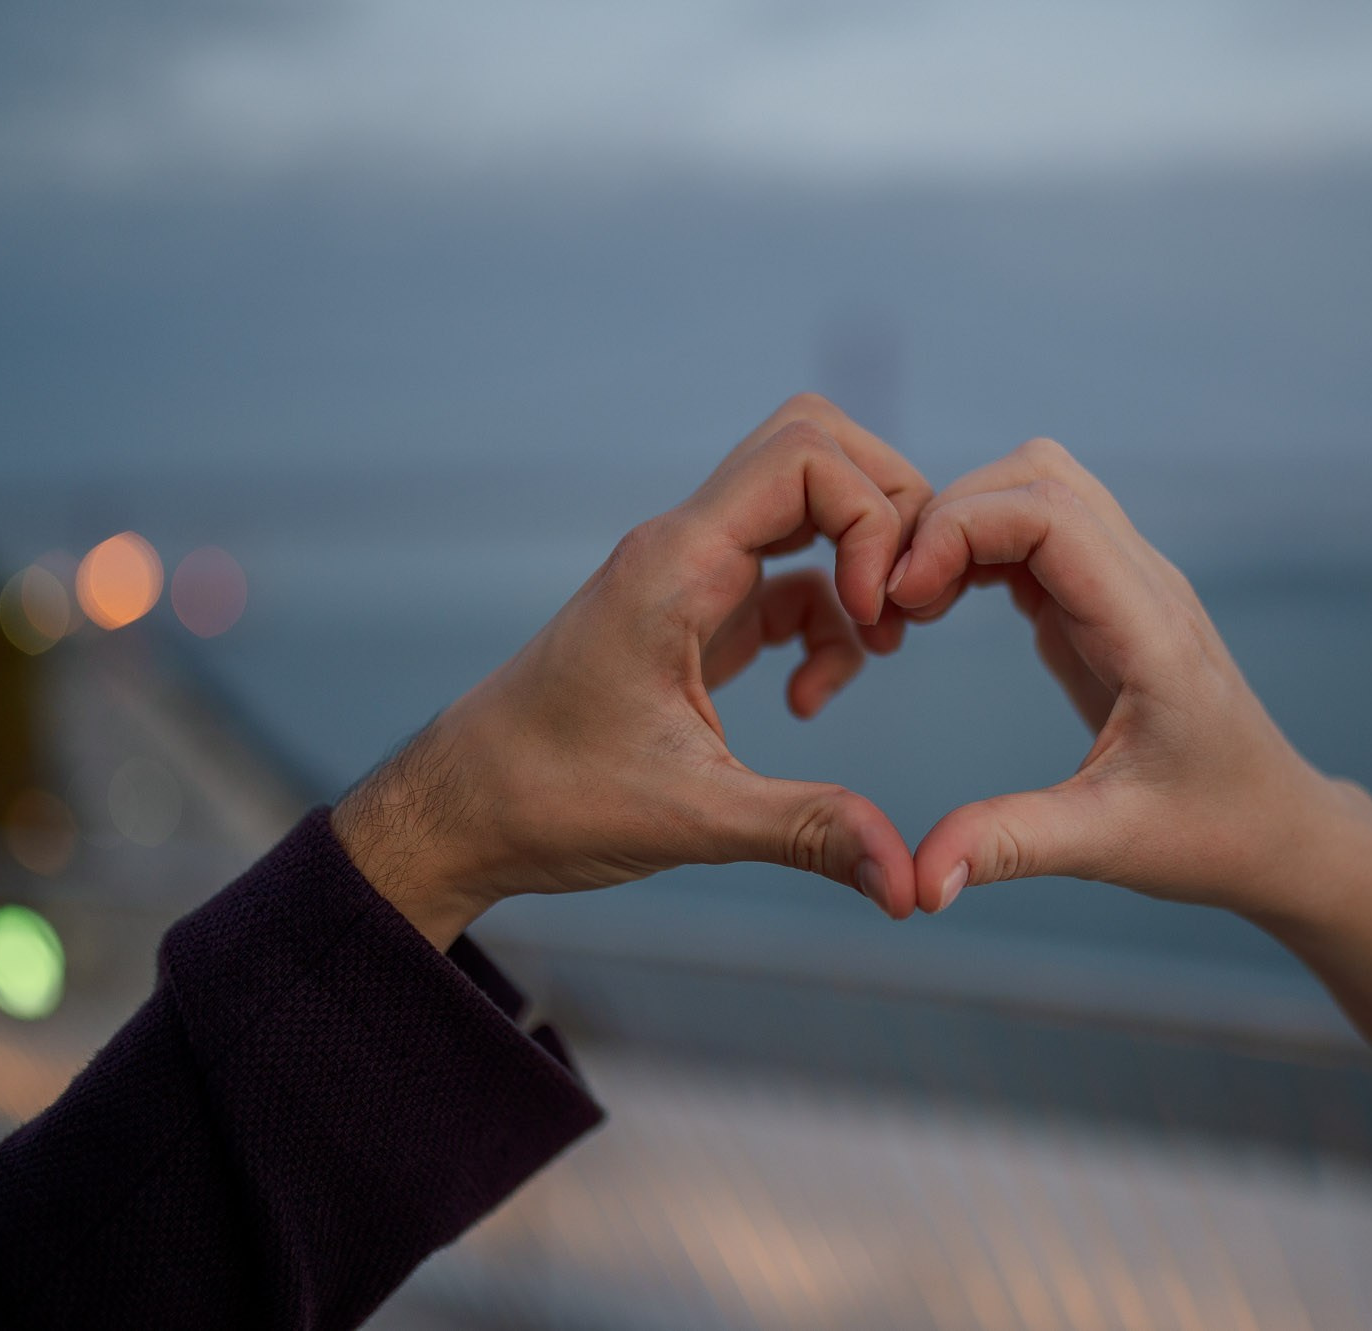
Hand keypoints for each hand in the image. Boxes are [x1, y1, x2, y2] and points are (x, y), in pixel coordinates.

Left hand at [334, 395, 933, 948]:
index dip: (870, 519)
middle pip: (813, 449)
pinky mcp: (694, 616)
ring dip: (859, 569)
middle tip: (903, 602)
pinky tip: (807, 697)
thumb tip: (911, 884)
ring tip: (874, 651)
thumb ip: (809, 831)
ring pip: (806, 507)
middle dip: (884, 512)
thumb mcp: (692, 818)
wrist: (460, 812)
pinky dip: (824, 620)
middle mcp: (684, 548)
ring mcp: (689, 576)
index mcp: (676, 564)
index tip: (878, 613)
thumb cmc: (547, 799)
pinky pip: (787, 578)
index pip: (804, 458)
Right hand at [887, 438, 1350, 916]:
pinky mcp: (1104, 601)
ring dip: (960, 524)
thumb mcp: (1108, 846)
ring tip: (909, 605)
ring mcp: (1128, 584)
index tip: (900, 599)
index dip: (960, 530)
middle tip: (891, 602)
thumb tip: (916, 881)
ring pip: (1036, 488)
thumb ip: (1009, 846)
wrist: (1280, 828)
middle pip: (1037, 475)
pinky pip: (1034, 534)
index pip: (1052, 513)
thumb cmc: (1212, 833)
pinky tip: (938, 610)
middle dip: (947, 516)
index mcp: (1152, 631)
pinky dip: (975, 549)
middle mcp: (1145, 585)